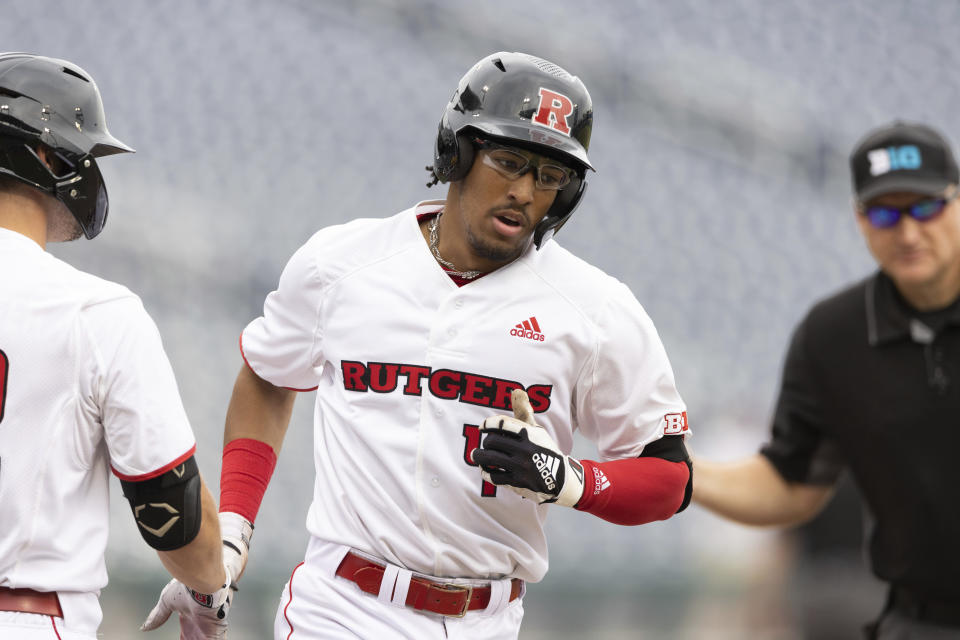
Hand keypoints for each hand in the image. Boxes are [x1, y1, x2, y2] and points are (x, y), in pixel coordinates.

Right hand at [141, 513, 252, 638]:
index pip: (187, 634)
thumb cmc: (187, 585)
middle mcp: (200, 623)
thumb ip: (157, 615)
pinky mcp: (216, 631)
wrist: (204, 578)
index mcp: (190, 616)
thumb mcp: (167, 601)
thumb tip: (144, 626)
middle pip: (195, 639)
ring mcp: (209, 627)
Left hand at [474, 389, 584, 505]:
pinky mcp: (518, 482)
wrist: (561, 478)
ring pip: (489, 458)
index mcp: (529, 433)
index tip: (482, 426)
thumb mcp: (537, 430)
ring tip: (477, 455)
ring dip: (479, 456)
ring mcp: (521, 466)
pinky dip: (485, 472)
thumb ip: (524, 411)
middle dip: (486, 442)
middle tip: (485, 444)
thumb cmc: (544, 450)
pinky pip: (494, 476)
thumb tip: (516, 390)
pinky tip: (484, 469)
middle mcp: (525, 449)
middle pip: (492, 441)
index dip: (488, 423)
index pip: (502, 423)